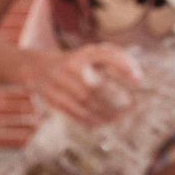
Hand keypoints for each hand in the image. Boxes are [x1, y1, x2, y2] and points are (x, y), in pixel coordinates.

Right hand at [28, 43, 142, 125]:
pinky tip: (100, 122)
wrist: (36, 67)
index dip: (123, 65)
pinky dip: (87, 117)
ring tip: (117, 116)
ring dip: (102, 110)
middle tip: (128, 105)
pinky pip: (71, 109)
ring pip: (84, 99)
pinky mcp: (50, 95)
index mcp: (84, 53)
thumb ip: (111, 59)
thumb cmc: (73, 63)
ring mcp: (58, 80)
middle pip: (95, 83)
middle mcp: (70, 65)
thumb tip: (136, 75)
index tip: (139, 78)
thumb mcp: (88, 55)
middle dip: (114, 96)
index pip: (106, 55)